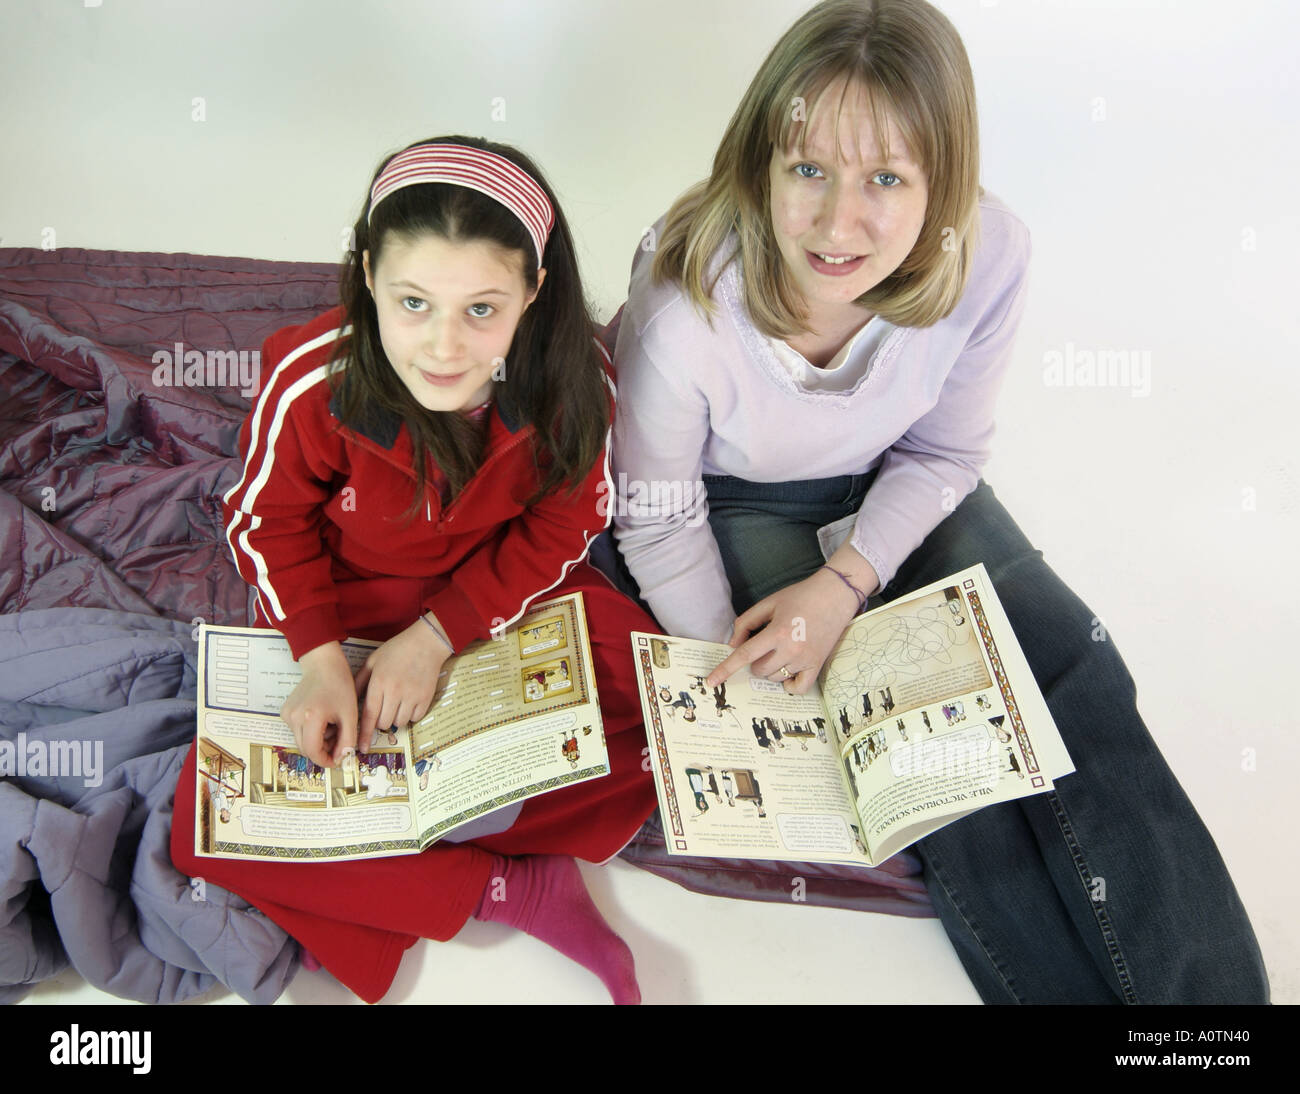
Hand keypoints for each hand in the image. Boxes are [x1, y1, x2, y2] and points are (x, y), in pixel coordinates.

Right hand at [281, 642, 358, 768]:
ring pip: (301, 741)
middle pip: (306, 748)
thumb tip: (341, 759)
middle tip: (339, 740)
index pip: (313, 751)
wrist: (324, 666)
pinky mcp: (285, 712)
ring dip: (317, 741)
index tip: (337, 761)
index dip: (325, 760)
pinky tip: (322, 719)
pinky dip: (311, 731)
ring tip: (332, 726)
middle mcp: (294, 717)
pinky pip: (298, 731)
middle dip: (323, 750)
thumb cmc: (339, 686)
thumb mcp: (350, 715)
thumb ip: (347, 741)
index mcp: (311, 717)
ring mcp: (287, 714)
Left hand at [354, 613, 450, 750]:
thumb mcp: (373, 661)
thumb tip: (349, 701)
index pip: (369, 715)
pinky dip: (411, 715)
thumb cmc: (397, 650)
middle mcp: (395, 691)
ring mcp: (412, 695)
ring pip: (399, 722)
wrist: (426, 642)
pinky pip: (415, 718)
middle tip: (384, 708)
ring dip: (396, 718)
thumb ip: (359, 681)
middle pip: (384, 722)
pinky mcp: (426, 698)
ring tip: (397, 703)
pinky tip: (410, 701)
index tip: (361, 748)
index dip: (364, 734)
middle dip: (381, 720)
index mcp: (379, 682)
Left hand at [705, 569, 860, 694]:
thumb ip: (746, 623)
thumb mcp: (769, 603)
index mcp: (777, 631)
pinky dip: (789, 684)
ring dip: (771, 669)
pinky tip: (787, 672)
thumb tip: (733, 645)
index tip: (711, 681)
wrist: (835, 595)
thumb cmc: (800, 596)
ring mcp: (806, 659)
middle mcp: (791, 649)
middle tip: (765, 644)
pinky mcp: (817, 664)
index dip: (725, 669)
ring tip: (781, 649)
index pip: (745, 655)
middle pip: (759, 669)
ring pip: (775, 678)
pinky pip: (798, 688)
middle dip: (755, 661)